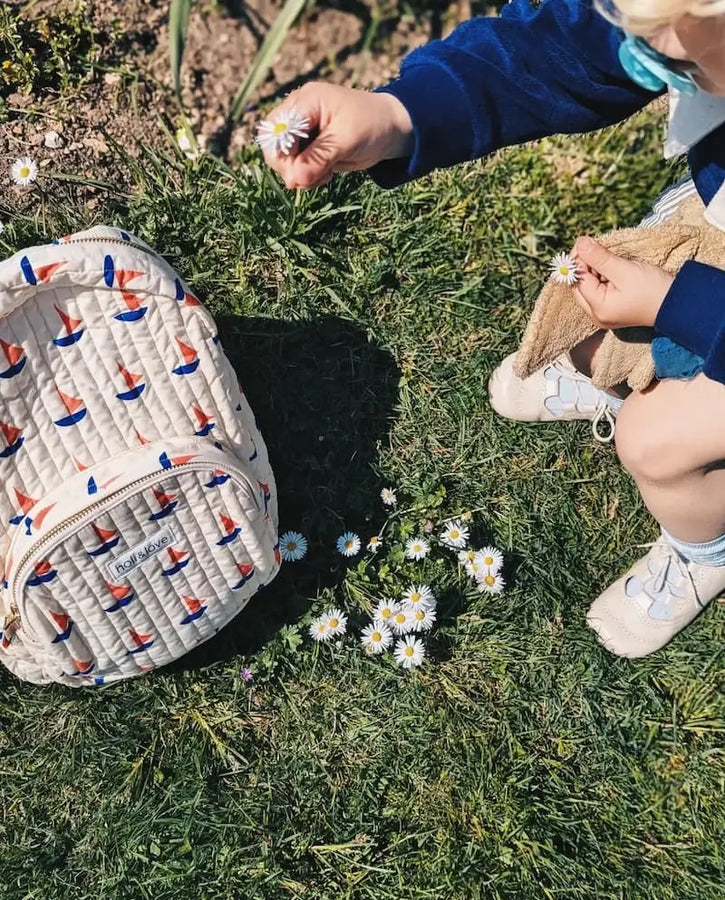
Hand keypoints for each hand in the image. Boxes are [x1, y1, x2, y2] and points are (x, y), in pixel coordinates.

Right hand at [259, 82, 413, 189]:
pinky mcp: (309, 146)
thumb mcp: (347, 140)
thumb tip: (294, 179)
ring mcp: (303, 131)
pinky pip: (297, 166)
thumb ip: (319, 158)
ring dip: (300, 174)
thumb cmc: (372, 125)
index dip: (282, 155)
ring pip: (284, 159)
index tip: (299, 175)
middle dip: (289, 167)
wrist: (390, 129)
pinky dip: (307, 176)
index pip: (276, 129)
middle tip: (311, 179)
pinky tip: (326, 174)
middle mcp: (299, 113)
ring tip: (324, 175)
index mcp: (306, 101)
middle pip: (273, 145)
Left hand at [572, 236, 674, 328]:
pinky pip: (598, 292)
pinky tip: (611, 270)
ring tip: (608, 259)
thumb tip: (580, 243)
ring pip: (588, 288)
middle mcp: (597, 316)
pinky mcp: (611, 311)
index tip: (587, 243)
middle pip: (580, 286)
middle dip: (584, 266)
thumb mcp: (625, 269)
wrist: (677, 303)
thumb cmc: (653, 288)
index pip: (578, 281)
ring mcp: (604, 315)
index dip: (579, 260)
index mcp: (598, 309)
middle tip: (595, 249)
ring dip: (593, 271)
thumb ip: (599, 258)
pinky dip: (600, 279)